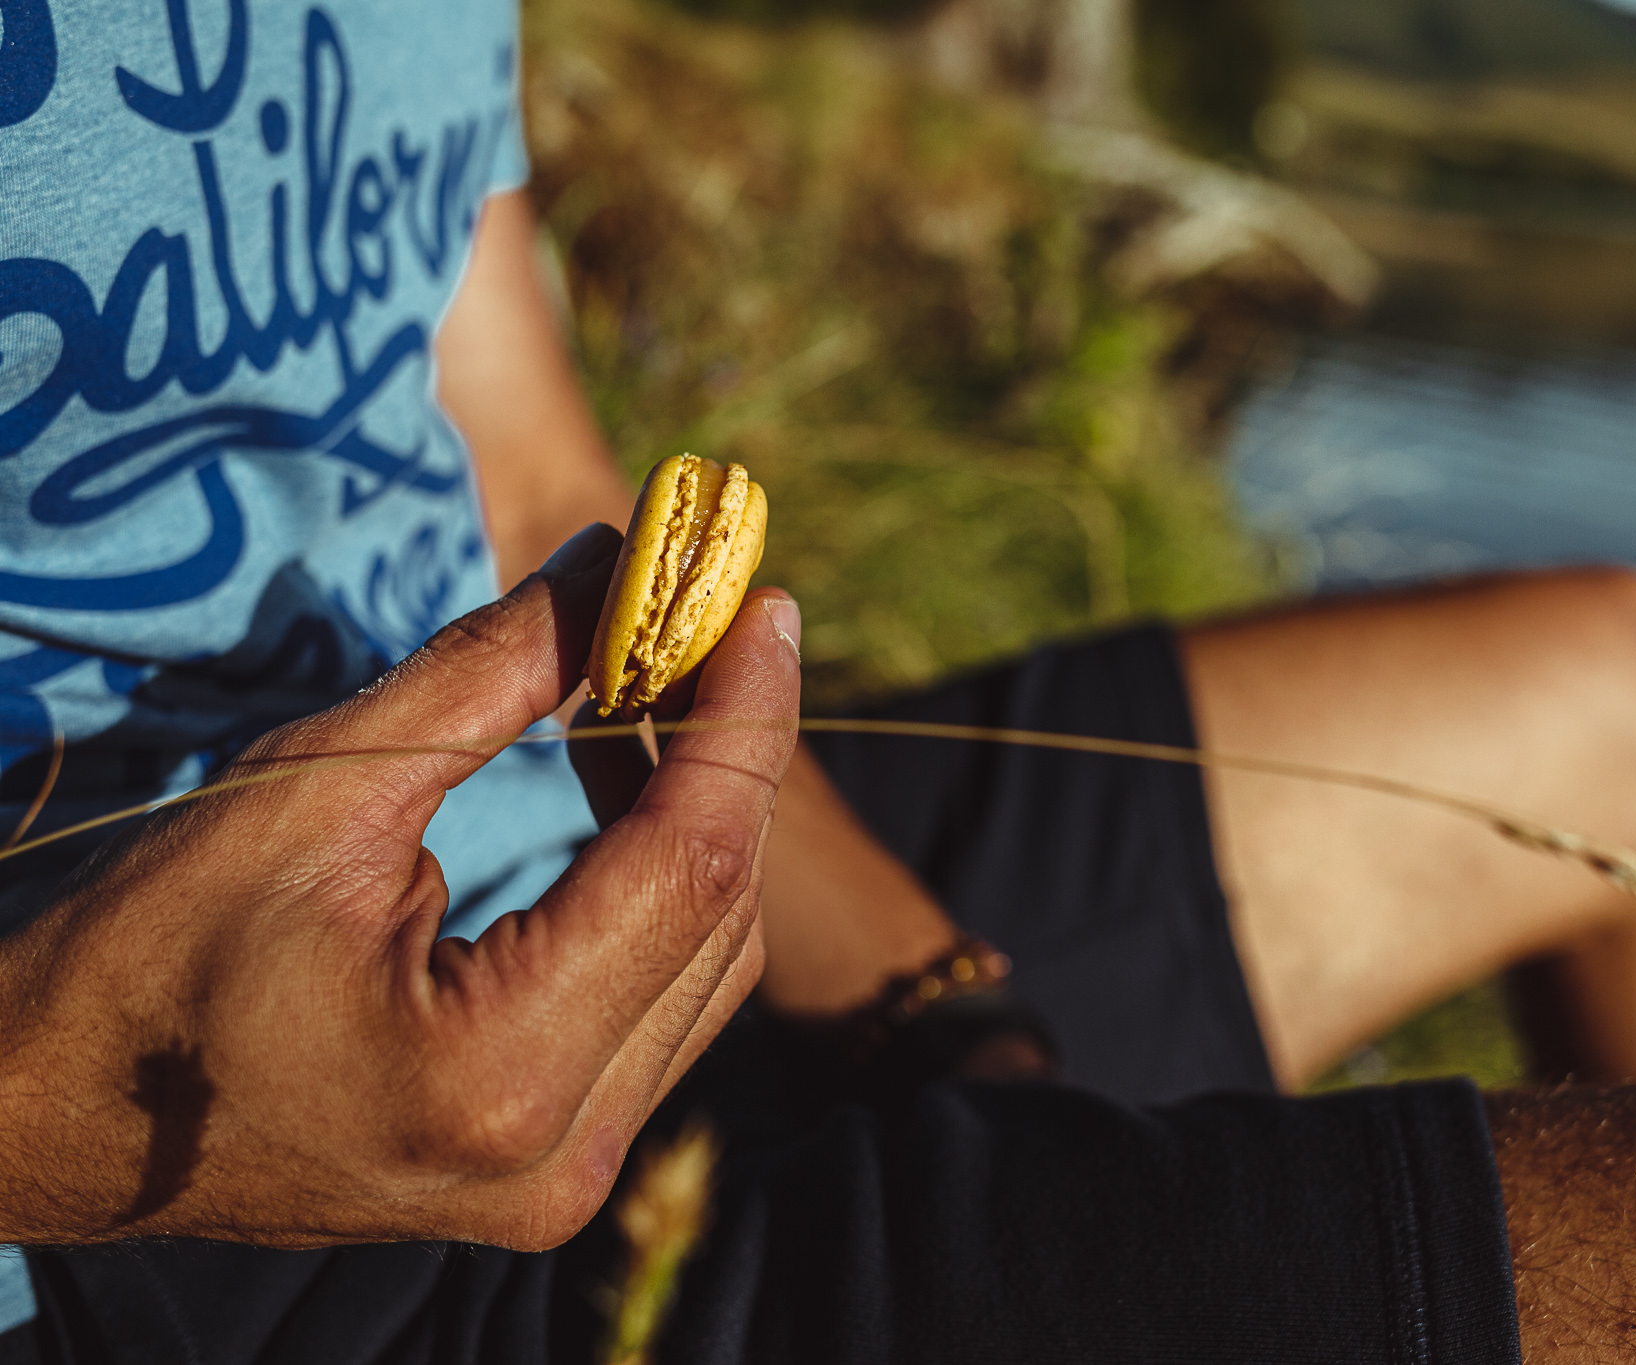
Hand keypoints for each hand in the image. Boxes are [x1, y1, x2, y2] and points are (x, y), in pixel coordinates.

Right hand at [0, 525, 800, 1250]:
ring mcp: (562, 1181)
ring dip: (701, 819)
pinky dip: (662, 890)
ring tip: (663, 683)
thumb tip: (617, 564)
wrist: (62, 1117)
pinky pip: (662, 1006)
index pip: (692, 866)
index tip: (764, 600)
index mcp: (496, 1074)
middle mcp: (559, 1157)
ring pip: (709, 965)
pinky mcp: (551, 1171)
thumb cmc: (149, 956)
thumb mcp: (313, 791)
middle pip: (719, 915)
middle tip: (711, 618)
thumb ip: (487, 677)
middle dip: (728, 755)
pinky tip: (629, 783)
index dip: (742, 719)